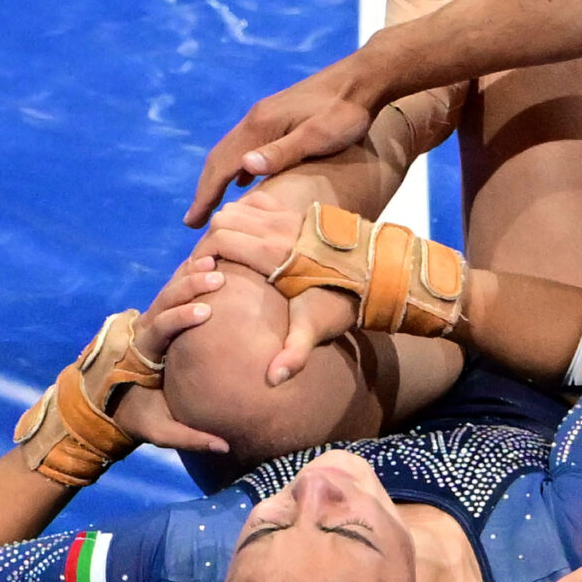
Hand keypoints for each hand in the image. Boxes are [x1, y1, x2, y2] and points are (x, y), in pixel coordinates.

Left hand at [109, 255, 231, 454]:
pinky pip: (171, 291)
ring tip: (215, 261)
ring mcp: (146, 321)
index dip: (179, 318)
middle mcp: (140, 331)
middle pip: (163, 300)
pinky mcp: (155, 318)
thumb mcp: (157, 432)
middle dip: (188, 286)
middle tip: (217, 276)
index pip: (158, 329)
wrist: (105, 403)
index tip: (205, 312)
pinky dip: (186, 275)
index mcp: (138, 355)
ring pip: (166, 291)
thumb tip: (225, 446)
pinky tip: (209, 261)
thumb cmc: (132, 417)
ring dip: (189, 275)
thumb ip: (188, 437)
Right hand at [183, 59, 379, 224]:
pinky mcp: (279, 117)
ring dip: (219, 179)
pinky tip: (243, 180)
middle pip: (219, 158)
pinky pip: (247, 146)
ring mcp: (266, 116)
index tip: (193, 222)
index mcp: (261, 125)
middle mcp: (256, 119)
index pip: (221, 165)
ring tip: (213, 206)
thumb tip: (243, 168)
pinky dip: (237, 167)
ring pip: (232, 151)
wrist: (363, 78)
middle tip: (193, 222)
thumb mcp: (317, 136)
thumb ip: (282, 153)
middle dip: (205, 191)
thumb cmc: (346, 112)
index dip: (206, 195)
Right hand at [199, 192, 358, 386]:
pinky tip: (249, 233)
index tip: (203, 272)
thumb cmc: (343, 302)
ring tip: (226, 252)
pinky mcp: (300, 212)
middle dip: (211, 240)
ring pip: (240, 207)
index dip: (203, 253)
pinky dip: (247, 211)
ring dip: (227, 226)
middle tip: (210, 264)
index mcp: (275, 254)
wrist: (379, 273)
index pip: (221, 238)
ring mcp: (290, 216)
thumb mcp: (317, 328)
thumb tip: (273, 379)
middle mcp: (279, 228)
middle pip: (225, 219)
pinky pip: (261, 201)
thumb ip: (294, 353)